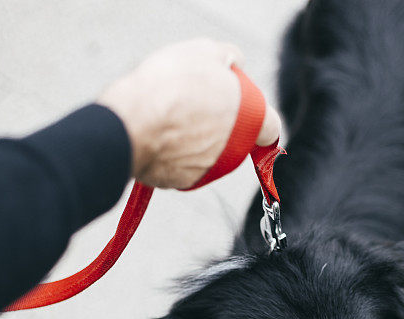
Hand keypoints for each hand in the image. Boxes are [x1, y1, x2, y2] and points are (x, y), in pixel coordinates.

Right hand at [99, 38, 280, 188]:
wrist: (132, 123)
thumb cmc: (170, 85)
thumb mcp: (204, 52)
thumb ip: (228, 58)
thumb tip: (234, 63)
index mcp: (249, 118)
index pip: (271, 127)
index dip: (260, 118)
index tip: (248, 113)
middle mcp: (234, 150)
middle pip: (232, 135)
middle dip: (217, 121)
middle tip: (192, 100)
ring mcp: (209, 169)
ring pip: (205, 149)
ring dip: (192, 135)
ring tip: (168, 113)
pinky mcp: (183, 181)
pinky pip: (181, 163)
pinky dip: (172, 151)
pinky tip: (156, 133)